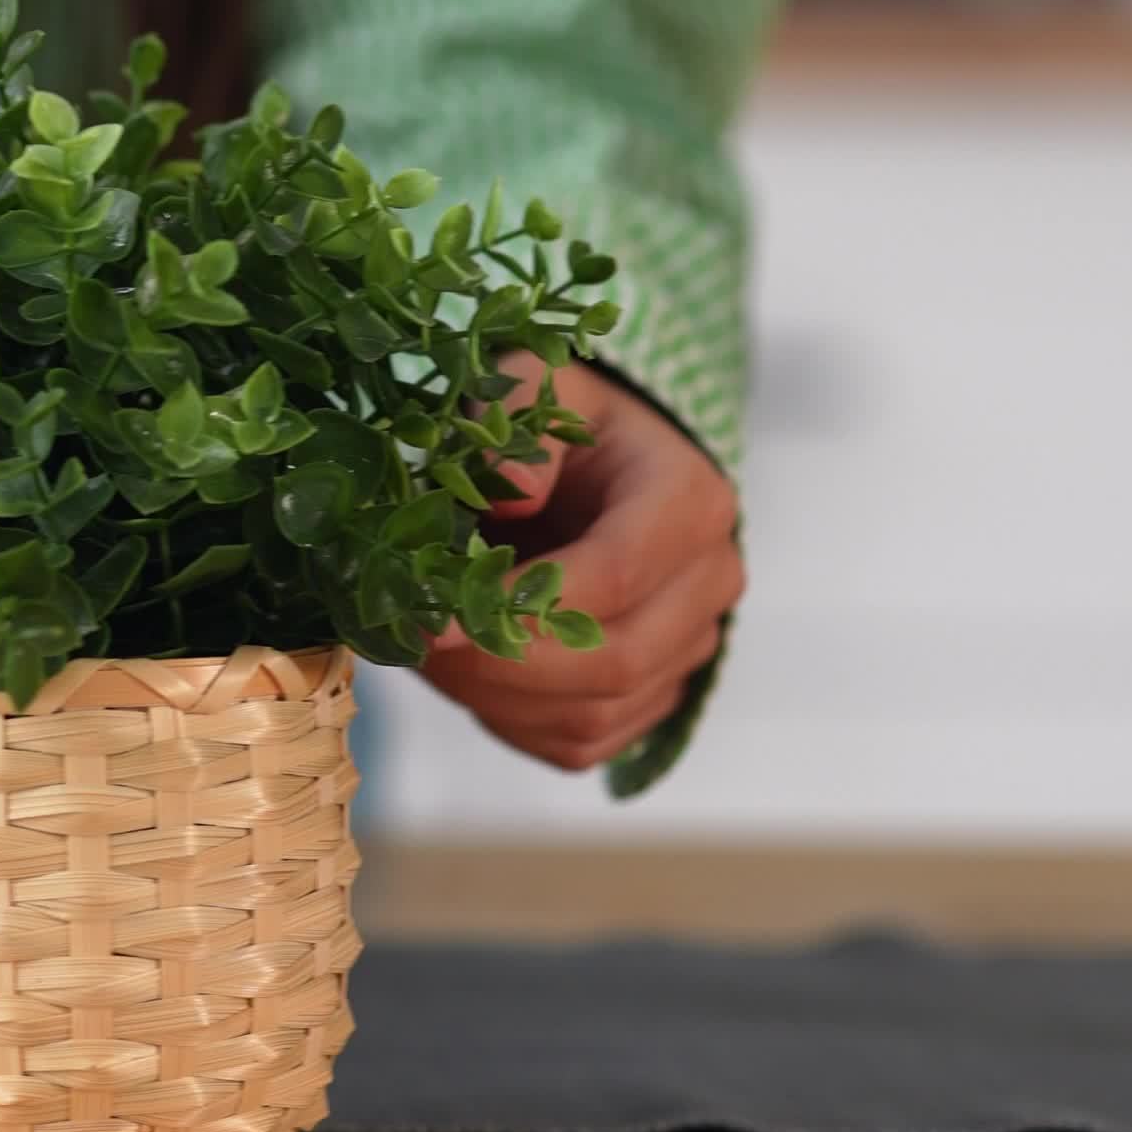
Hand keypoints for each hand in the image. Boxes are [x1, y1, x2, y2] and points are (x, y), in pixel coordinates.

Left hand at [422, 360, 741, 776]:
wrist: (602, 474)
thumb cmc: (561, 429)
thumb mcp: (535, 390)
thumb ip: (519, 422)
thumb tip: (513, 490)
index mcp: (692, 500)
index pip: (616, 575)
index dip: (519, 605)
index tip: (433, 617)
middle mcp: (712, 581)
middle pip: (614, 658)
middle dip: (503, 663)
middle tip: (419, 642)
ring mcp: (692, 646)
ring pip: (595, 712)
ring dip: (497, 697)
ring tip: (434, 653)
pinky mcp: (657, 696)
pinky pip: (583, 741)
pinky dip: (513, 723)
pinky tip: (471, 676)